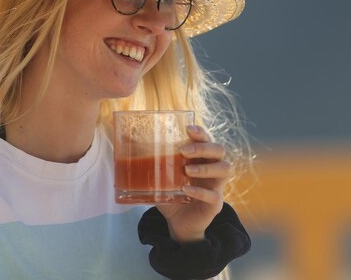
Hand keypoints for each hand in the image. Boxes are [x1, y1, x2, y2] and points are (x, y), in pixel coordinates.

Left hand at [156, 125, 232, 243]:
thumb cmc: (170, 193)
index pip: (207, 139)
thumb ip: (146, 159)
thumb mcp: (157, 175)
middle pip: (220, 150)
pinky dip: (200, 191)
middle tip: (184, 150)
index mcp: (200, 158)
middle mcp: (212, 169)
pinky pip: (215, 195)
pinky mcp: (215, 204)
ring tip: (187, 169)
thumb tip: (124, 139)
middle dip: (203, 147)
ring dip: (206, 167)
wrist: (177, 223)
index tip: (188, 128)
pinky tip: (186, 189)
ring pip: (225, 169)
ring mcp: (217, 186)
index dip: (201, 132)